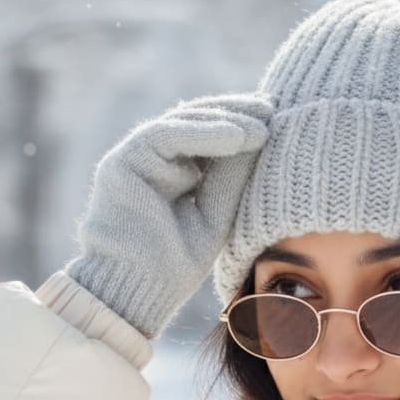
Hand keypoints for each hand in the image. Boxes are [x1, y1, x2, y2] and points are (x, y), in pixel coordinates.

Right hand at [66, 93, 272, 337]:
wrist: (138, 292)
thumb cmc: (174, 266)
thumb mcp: (215, 215)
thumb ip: (230, 178)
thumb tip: (260, 134)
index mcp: (177, 176)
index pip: (211, 139)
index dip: (242, 127)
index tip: (276, 121)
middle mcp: (155, 162)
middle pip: (197, 123)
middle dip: (235, 114)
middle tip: (272, 107)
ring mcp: (137, 160)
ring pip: (182, 124)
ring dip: (224, 120)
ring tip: (260, 124)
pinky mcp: (122, 162)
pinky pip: (165, 136)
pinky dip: (201, 133)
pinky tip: (235, 136)